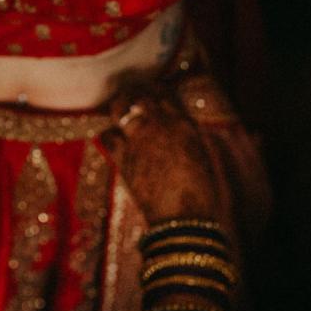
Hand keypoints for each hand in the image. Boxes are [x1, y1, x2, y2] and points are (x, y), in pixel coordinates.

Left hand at [105, 76, 232, 227]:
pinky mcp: (123, 157)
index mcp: (184, 124)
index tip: (151, 94)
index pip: (165, 94)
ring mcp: (140, 139)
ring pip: (119, 108)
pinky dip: (108, 135)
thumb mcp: (202, 158)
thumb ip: (189, 138)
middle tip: (129, 98)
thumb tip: (181, 130)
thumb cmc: (200, 193)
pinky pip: (108, 136)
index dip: (155, 93)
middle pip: (140, 97)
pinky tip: (112, 140)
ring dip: (118, 108)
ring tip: (117, 111)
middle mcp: (161, 125)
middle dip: (133, 96)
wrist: (184, 218)